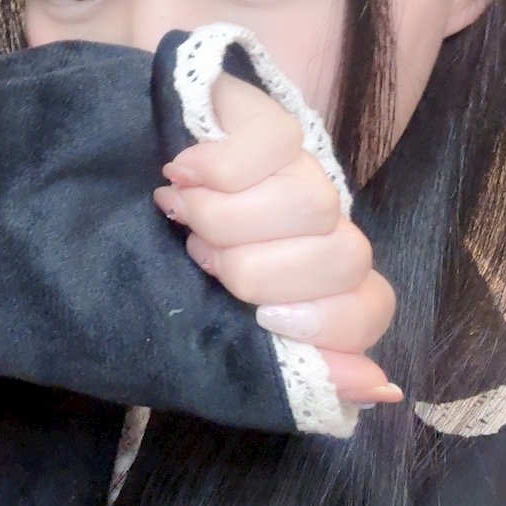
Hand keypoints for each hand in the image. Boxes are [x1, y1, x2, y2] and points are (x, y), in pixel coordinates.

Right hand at [153, 73, 400, 406]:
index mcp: (314, 279)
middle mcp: (320, 220)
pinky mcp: (268, 115)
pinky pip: (273, 143)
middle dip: (256, 271)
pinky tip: (181, 173)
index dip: (327, 324)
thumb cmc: (167, 258)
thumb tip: (381, 389)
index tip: (264, 318)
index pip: (370, 306)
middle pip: (344, 257)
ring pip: (313, 203)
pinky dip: (218, 168)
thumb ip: (287, 362)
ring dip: (228, 221)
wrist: (125, 165)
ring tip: (184, 213)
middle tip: (203, 257)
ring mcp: (300, 164)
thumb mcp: (218, 320)